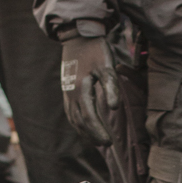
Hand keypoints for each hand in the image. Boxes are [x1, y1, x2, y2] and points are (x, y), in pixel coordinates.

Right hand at [59, 30, 118, 145]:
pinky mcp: (67, 91)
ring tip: (96, 140)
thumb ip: (111, 86)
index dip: (99, 131)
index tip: (109, 142)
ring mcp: (67, 94)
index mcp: (81, 90)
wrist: (78, 37)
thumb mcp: (107, 65)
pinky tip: (85, 126)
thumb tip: (114, 108)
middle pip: (80, 122)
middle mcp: (71, 95)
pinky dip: (78, 123)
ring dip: (84, 132)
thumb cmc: (95, 50)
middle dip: (93, 135)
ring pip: (74, 119)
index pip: (89, 117)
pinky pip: (71, 112)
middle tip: (106, 144)